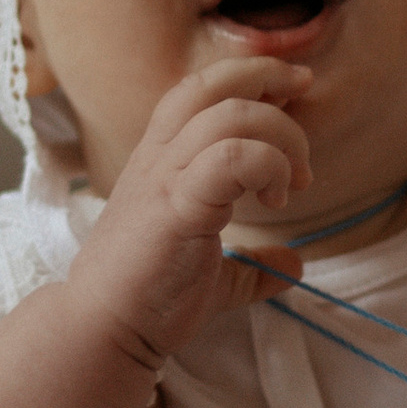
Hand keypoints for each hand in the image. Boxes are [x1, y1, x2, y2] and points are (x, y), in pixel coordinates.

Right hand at [72, 59, 311, 366]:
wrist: (101, 330)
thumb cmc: (148, 299)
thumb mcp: (214, 277)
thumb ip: (252, 265)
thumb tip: (292, 265)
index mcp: (161, 160)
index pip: (200, 88)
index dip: (250, 76)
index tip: (294, 91)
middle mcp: (159, 158)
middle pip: (212, 84)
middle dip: (270, 81)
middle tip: (305, 126)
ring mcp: (164, 179)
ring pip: (229, 115)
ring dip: (279, 138)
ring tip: (294, 183)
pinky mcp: (177, 207)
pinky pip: (231, 159)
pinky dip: (267, 166)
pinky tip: (275, 198)